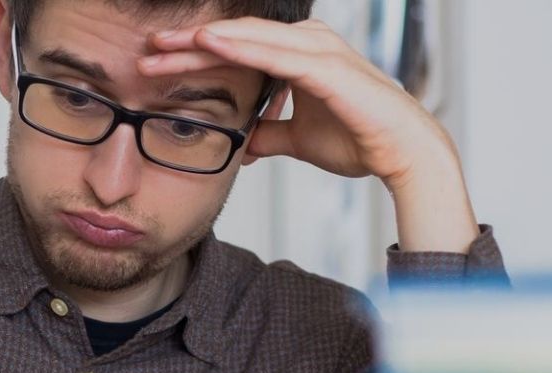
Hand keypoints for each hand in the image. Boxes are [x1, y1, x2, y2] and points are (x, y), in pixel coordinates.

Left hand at [142, 17, 478, 252]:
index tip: (155, 62)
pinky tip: (211, 45)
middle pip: (235, 39)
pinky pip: (275, 53)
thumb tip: (241, 146)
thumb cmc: (360, 138)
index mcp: (297, 55)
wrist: (404, 154)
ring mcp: (317, 51)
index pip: (235, 50)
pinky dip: (241, 47)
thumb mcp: (297, 139)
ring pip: (249, 40)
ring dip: (206, 42)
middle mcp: (306, 44)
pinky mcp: (327, 66)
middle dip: (189, 44)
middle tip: (147, 48)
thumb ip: (269, 135)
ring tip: (168, 44)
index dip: (193, 57)